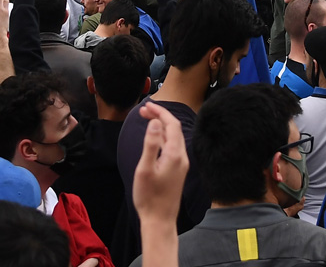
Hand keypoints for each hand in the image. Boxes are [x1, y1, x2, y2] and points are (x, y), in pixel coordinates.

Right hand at [132, 102, 188, 231]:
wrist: (159, 219)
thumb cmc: (149, 196)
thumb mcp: (145, 168)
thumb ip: (151, 143)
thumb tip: (156, 122)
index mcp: (175, 155)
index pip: (171, 124)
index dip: (160, 112)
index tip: (145, 106)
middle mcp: (182, 158)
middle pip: (174, 129)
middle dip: (160, 116)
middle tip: (143, 110)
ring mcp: (181, 164)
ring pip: (174, 137)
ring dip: (162, 126)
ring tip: (147, 119)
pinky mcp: (178, 171)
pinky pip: (173, 146)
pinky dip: (163, 136)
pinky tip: (154, 138)